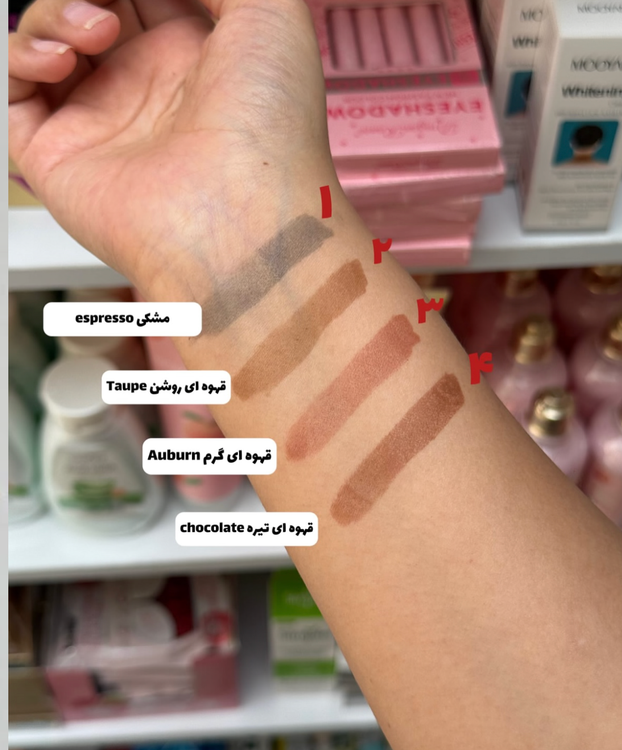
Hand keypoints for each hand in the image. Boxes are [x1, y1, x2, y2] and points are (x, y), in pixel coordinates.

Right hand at [9, 0, 332, 298]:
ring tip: (98, 31)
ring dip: (58, 12)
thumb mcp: (274, 18)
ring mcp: (102, 122)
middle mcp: (148, 91)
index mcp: (197, 59)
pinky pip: (15, 94)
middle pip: (97, 9)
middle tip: (112, 3)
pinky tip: (60, 59)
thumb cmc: (269, 130)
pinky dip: (20, 57)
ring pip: (50, 41)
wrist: (238, 219)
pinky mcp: (59, 155)